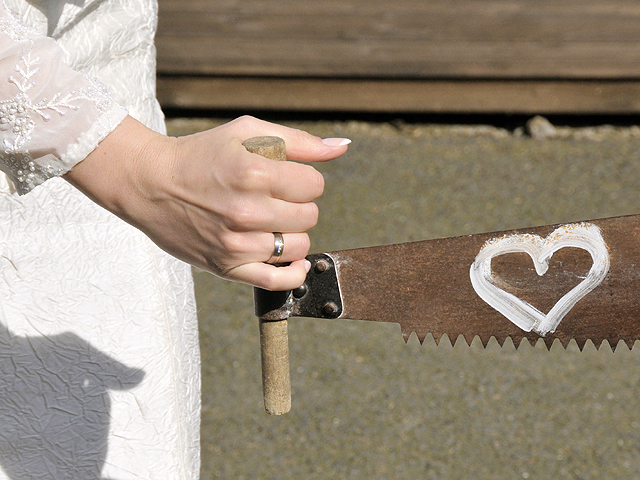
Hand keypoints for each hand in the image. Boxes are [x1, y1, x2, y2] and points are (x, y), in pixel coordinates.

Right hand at [64, 115, 349, 289]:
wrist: (151, 184)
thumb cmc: (201, 155)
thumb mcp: (247, 132)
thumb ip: (299, 141)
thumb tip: (342, 147)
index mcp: (254, 172)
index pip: (315, 185)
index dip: (304, 179)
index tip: (286, 178)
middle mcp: (247, 210)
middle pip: (310, 216)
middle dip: (298, 205)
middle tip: (274, 199)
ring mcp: (236, 243)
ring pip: (299, 247)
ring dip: (292, 234)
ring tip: (269, 223)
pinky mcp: (227, 267)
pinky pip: (279, 282)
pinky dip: (292, 273)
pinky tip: (289, 258)